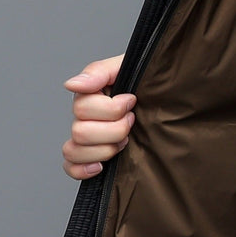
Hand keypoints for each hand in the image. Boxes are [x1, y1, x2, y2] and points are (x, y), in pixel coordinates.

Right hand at [60, 54, 133, 179]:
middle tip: (132, 121)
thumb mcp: (126, 67)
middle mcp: (83, 117)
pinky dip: (83, 169)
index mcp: (89, 95)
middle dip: (115, 129)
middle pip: (80, 132)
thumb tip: (72, 85)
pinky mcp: (90, 156)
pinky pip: (70, 167)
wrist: (165, 100)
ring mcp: (85, 138)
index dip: (113, 109)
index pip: (83, 108)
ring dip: (105, 149)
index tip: (132, 100)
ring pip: (74, 151)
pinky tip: (101, 166)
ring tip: (125, 141)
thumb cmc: (145, 83)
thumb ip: (98, 72)